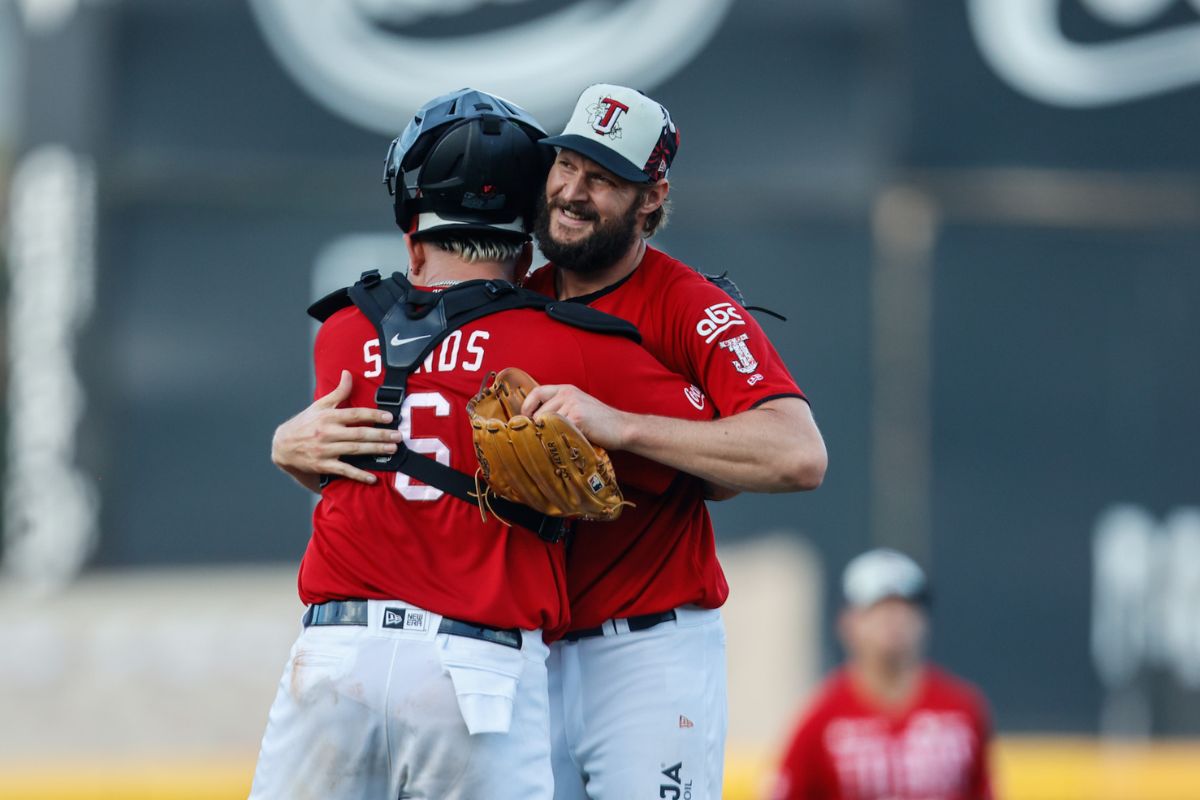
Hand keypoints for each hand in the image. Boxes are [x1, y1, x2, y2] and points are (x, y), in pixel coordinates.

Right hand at [272, 370, 401, 486]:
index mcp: (328, 416)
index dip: (373, 415)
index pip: (355, 414)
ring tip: (392, 450)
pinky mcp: (323, 465)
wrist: (282, 446)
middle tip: (398, 436)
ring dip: (375, 450)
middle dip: (380, 435)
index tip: (389, 417)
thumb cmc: (304, 423)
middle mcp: (327, 433)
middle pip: (358, 433)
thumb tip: (348, 373)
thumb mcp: (319, 405)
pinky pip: (344, 470)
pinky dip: (358, 475)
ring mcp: (325, 450)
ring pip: (354, 450)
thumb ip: (338, 392)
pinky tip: (372, 478)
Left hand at [520, 383, 630, 449]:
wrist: (622, 428)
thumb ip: (560, 410)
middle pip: (539, 412)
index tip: (525, 422)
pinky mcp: (577, 417)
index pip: (536, 392)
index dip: (526, 407)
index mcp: (566, 390)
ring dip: (548, 436)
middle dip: (537, 428)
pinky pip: (558, 430)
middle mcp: (567, 394)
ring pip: (546, 422)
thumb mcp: (578, 408)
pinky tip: (563, 446)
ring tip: (553, 445)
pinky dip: (558, 440)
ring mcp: (572, 404)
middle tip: (539, 441)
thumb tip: (534, 425)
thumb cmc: (599, 424)